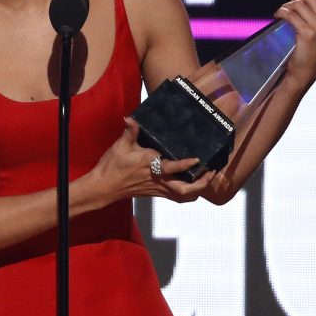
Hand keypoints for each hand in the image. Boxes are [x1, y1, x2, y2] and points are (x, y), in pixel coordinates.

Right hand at [88, 117, 215, 203]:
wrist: (104, 187)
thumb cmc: (112, 166)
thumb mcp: (120, 146)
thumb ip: (129, 131)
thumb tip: (130, 118)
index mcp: (151, 166)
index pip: (173, 167)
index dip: (187, 164)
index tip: (198, 159)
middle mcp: (158, 180)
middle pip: (186, 190)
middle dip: (202, 183)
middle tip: (211, 171)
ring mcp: (158, 189)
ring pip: (184, 196)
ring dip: (198, 189)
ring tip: (207, 178)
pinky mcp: (156, 193)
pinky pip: (177, 197)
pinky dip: (188, 193)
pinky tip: (192, 184)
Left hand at [274, 0, 315, 92]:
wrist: (305, 71)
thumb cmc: (310, 48)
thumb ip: (314, 9)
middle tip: (290, 4)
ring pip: (298, 4)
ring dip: (286, 5)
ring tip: (282, 11)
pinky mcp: (307, 33)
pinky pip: (290, 14)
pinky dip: (281, 12)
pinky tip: (278, 15)